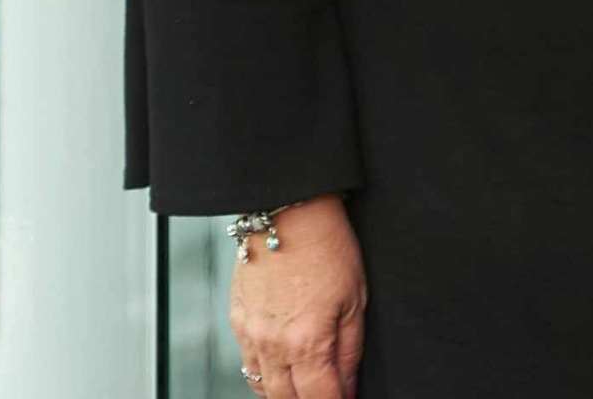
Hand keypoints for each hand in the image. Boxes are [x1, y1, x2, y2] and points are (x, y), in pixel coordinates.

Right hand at [231, 194, 365, 398]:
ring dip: (286, 395)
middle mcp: (273, 345)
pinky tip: (281, 373)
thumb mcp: (355, 299)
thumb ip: (350, 351)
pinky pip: (248, 365)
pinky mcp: (236, 321)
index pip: (321, 398)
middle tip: (328, 394)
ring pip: (265, 388)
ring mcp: (251, 335)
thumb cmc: (326, 246)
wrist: (287, 212)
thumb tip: (348, 387)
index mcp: (307, 340)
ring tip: (307, 389)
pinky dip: (265, 377)